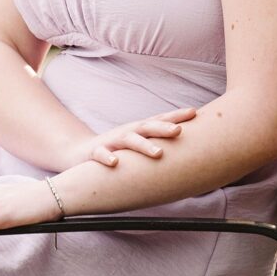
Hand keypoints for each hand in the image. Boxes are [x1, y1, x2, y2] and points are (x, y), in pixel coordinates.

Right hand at [73, 107, 197, 168]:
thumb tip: (190, 146)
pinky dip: (107, 157)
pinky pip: (101, 154)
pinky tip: (115, 163)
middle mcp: (128, 132)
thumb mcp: (138, 142)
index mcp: (140, 129)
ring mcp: (111, 141)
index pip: (160, 120)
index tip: (194, 112)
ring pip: (129, 140)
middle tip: (179, 131)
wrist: (82, 152)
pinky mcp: (95, 152)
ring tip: (158, 153)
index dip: (176, 116)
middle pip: (147, 127)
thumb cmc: (119, 148)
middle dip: (163, 128)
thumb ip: (159, 141)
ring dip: (144, 145)